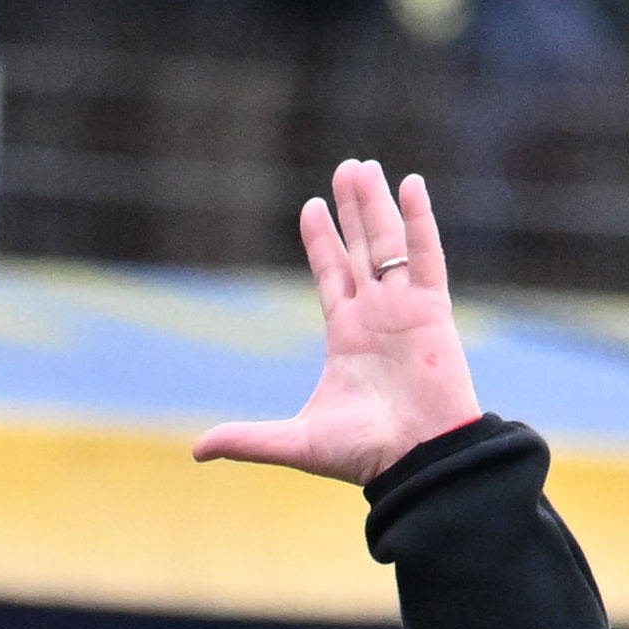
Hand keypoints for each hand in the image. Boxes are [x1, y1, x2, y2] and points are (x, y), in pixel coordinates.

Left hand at [195, 154, 484, 479]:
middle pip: (361, 249)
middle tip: (345, 168)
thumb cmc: (364, 455)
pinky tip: (410, 185)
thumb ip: (249, 439)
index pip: (332, 276)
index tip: (311, 207)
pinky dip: (418, 220)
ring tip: (363, 167)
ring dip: (376, 204)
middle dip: (352, 209)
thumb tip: (197, 450)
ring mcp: (404, 309)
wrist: (416, 461)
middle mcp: (376, 315)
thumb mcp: (296, 442)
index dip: (322, 241)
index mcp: (348, 336)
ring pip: (387, 244)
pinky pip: (425, 255)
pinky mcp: (431, 310)